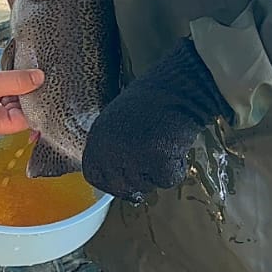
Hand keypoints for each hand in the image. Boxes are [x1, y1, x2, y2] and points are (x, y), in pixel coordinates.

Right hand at [0, 58, 43, 139]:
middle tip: (33, 75)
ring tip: (19, 72)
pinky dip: (0, 86)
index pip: (24, 120)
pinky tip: (3, 74)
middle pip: (16, 112)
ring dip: (12, 88)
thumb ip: (16, 81)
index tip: (43, 86)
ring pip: (5, 103)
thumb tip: (40, 79)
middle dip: (24, 95)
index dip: (35, 104)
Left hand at [81, 38, 232, 203]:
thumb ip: (112, 148)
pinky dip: (176, 168)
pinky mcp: (157, 160)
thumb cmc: (151, 101)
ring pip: (145, 185)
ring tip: (164, 142)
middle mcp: (108, 148)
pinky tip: (176, 145)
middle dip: (139, 181)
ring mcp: (131, 155)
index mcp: (96, 137)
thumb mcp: (118, 122)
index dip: (112, 184)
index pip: (93, 176)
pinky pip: (166, 180)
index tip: (127, 185)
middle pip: (120, 186)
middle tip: (153, 163)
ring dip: (158, 172)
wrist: (177, 85)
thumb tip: (120, 182)